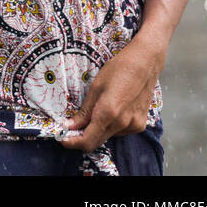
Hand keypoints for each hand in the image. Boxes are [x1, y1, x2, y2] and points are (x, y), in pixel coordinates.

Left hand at [61, 35, 163, 151]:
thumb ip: (84, 111)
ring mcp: (133, 126)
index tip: (62, 139)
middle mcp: (122, 124)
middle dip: (82, 138)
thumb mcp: (95, 87)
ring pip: (108, 136)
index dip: (72, 143)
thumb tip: (69, 126)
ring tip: (95, 112)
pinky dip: (111, 126)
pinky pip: (120, 131)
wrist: (145, 64)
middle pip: (97, 141)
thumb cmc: (118, 70)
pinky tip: (111, 111)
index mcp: (108, 113)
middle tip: (71, 129)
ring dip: (97, 130)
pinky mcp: (140, 125)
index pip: (88, 140)